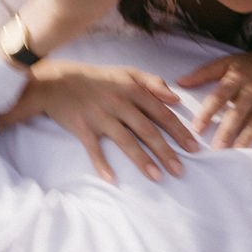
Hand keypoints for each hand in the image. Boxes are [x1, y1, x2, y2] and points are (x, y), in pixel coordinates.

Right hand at [0, 60, 199, 182]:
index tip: (193, 147)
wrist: (57, 81)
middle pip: (147, 130)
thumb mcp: (126, 72)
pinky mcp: (82, 127)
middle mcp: (119, 103)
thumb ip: (153, 82)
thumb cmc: (96, 78)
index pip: (162, 113)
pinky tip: (112, 179)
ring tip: (157, 176)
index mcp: (132, 90)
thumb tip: (176, 97)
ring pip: (126, 141)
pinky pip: (94, 149)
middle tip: (180, 170)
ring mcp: (100, 116)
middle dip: (166, 151)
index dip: (179, 131)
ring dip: (142, 160)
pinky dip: (102, 164)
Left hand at [177, 42, 251, 148]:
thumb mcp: (230, 62)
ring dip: (245, 138)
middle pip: (238, 112)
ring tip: (234, 152)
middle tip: (216, 148)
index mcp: (238, 76)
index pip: (219, 96)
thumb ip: (204, 73)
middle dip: (227, 131)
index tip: (196, 129)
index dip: (208, 112)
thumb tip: (180, 83)